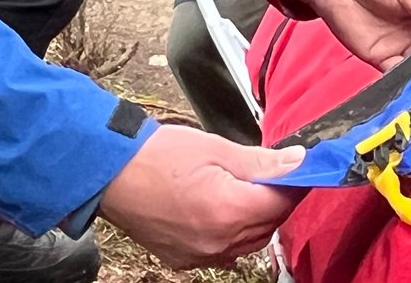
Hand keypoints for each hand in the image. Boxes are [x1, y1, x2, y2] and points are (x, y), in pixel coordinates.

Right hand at [99, 124, 306, 267]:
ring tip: (250, 192)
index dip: (295, 184)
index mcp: (228, 211)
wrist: (108, 174)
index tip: (301, 168)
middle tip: (276, 174)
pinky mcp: (183, 261)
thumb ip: (262, 161)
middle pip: (268, 226)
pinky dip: (233, 236)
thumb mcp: (216, 148)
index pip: (281, 204)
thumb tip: (299, 162)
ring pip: (249, 244)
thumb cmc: (159, 155)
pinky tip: (226, 214)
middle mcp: (217, 242)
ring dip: (257, 221)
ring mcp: (199, 256)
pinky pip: (223, 253)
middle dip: (277, 201)